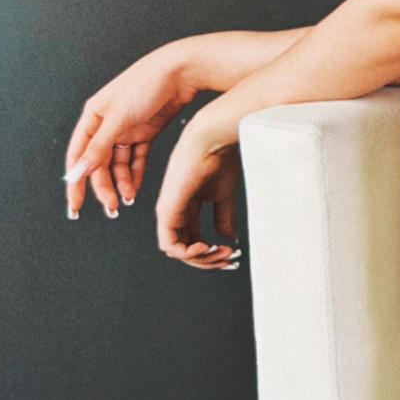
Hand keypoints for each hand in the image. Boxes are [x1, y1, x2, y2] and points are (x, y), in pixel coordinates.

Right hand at [64, 43, 198, 219]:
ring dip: (120, 183)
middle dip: (102, 187)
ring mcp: (127, 128)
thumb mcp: (119, 117)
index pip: (78, 156)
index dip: (75, 182)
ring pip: (117, 164)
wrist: (182, 70)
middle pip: (98, 164)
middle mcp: (107, 124)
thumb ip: (99, 146)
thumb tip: (79, 170)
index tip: (74, 206)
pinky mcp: (145, 131)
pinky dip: (134, 174)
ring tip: (126, 199)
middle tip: (111, 207)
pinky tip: (135, 188)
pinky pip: (135, 158)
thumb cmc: (147, 83)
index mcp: (93, 117)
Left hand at [151, 108, 243, 269]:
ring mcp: (169, 211)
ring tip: (221, 251)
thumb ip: (223, 219)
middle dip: (209, 259)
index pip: (193, 240)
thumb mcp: (223, 196)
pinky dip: (187, 252)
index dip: (212, 253)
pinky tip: (206, 246)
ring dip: (201, 258)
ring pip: (176, 251)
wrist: (213, 139)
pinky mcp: (167, 209)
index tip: (233, 253)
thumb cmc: (219, 158)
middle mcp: (174, 210)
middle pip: (185, 249)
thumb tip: (227, 239)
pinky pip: (170, 243)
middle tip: (229, 257)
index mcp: (187, 206)